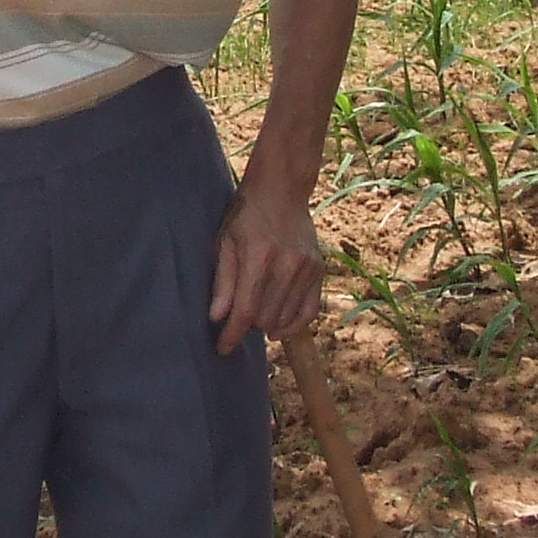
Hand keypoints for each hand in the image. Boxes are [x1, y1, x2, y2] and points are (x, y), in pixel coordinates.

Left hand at [208, 178, 323, 354]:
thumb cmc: (246, 213)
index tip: (222, 349)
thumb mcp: (225, 241)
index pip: (245, 309)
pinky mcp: (319, 270)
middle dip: (247, 324)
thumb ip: (223, 282)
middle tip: (237, 315)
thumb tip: (217, 318)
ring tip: (256, 311)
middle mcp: (287, 263)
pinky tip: (279, 328)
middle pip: (265, 318)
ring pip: (285, 318)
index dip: (232, 334)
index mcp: (259, 255)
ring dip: (267, 323)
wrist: (282, 188)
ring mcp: (307, 267)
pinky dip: (293, 324)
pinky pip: (310, 312)